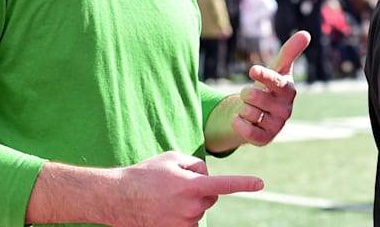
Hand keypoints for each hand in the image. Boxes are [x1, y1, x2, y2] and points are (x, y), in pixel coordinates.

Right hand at [108, 151, 263, 226]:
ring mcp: (184, 223)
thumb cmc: (146, 174)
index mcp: (191, 185)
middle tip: (178, 182)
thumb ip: (196, 164)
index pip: (224, 184)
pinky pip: (190, 220)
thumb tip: (208, 176)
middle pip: (211, 195)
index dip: (244, 183)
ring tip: (166, 195)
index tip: (260, 183)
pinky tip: (167, 208)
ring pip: (200, 208)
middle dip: (202, 188)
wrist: (119, 198)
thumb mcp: (172, 158)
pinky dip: (184, 213)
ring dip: (190, 201)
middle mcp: (191, 207)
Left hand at [232, 30, 310, 145]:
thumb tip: (306, 33)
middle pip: (256, 98)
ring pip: (249, 113)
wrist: (258, 113)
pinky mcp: (265, 139)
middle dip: (246, 93)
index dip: (264, 75)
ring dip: (243, 109)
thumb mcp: (277, 68)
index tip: (252, 69)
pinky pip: (247, 131)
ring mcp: (276, 126)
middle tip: (248, 94)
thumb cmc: (269, 87)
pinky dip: (239, 123)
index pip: (276, 82)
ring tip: (249, 108)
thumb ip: (289, 52)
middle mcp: (285, 109)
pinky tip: (240, 119)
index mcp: (288, 91)